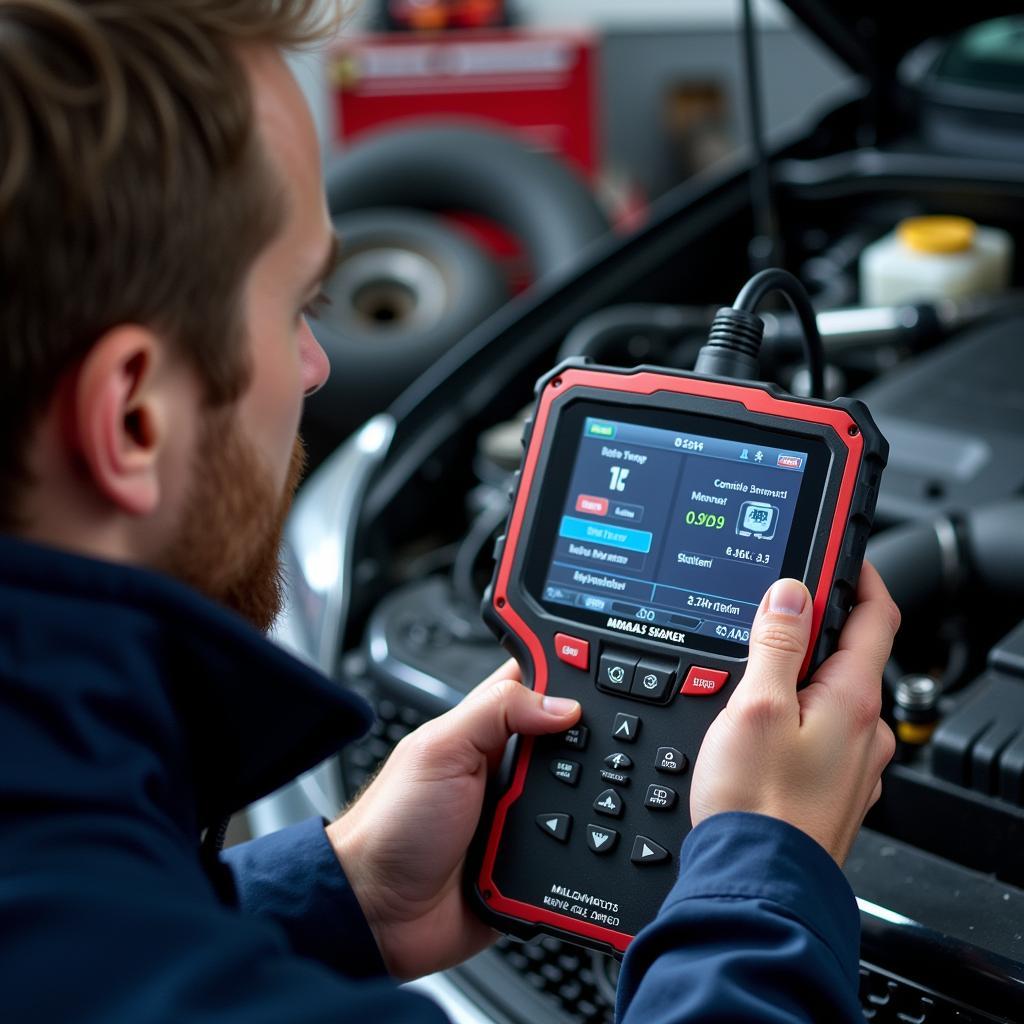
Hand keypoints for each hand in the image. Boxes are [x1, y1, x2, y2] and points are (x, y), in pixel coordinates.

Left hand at [326, 660, 580, 979]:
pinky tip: (589, 843)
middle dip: (590, 739)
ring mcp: (522, 814)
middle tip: (604, 742)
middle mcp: (506, 767)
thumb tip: (563, 704)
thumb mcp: (439, 750)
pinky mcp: (534, 859)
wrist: (381, 915)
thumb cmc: (390, 826)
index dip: (566, 665)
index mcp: (483, 728)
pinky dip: (588, 846)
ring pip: (582, 794)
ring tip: (590, 801)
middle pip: (571, 737)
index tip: (603, 660)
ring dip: (590, 799)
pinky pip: (578, 847)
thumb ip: (496, 712)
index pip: (535, 680)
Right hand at [690, 562, 898, 864]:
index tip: (838, 556)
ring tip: (746, 689)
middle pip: (848, 655)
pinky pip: (821, 735)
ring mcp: (854, 763)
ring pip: (831, 698)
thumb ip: (776, 644)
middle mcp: (867, 731)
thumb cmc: (758, 804)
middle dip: (809, 632)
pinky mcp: (833, 787)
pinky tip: (758, 734)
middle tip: (763, 626)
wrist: (757, 882)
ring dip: (798, 680)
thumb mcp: (756, 705)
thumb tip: (791, 594)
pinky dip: (795, 718)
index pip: (877, 615)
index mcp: (854, 699)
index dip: (859, 576)